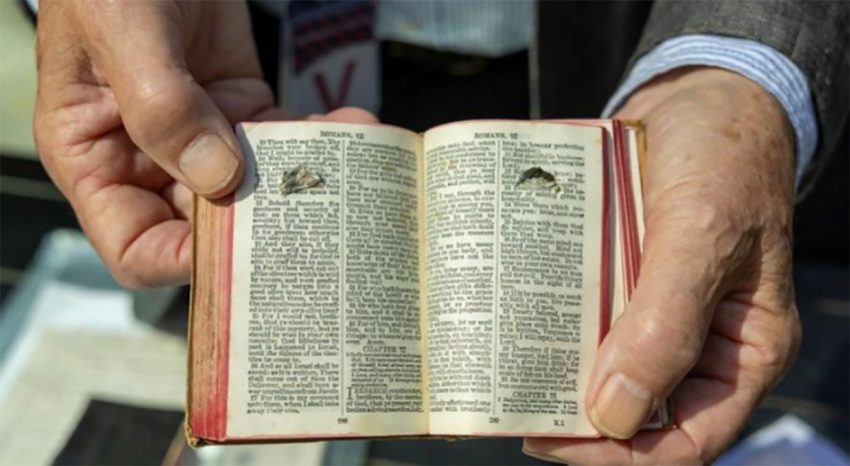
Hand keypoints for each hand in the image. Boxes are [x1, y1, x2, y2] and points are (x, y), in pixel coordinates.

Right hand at [35, 0, 377, 286]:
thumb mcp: (123, 34)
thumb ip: (162, 107)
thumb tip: (218, 177)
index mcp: (94, 159)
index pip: (136, 246)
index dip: (183, 262)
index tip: (239, 254)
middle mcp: (147, 159)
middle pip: (205, 224)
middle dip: (259, 225)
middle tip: (313, 218)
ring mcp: (198, 135)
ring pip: (253, 185)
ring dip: (300, 181)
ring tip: (347, 165)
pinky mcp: (238, 107)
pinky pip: (278, 138)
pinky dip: (313, 138)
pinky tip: (347, 126)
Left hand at [525, 68, 801, 462]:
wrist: (700, 94)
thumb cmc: (724, 156)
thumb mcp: (701, 236)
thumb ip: (665, 324)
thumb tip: (612, 415)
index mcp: (741, 352)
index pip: (684, 440)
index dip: (618, 456)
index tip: (550, 439)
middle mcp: (695, 342)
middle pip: (633, 411)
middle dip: (572, 416)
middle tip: (510, 400)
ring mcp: (652, 311)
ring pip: (599, 367)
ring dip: (552, 370)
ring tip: (499, 365)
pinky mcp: (618, 278)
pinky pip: (581, 316)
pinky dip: (547, 321)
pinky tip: (508, 315)